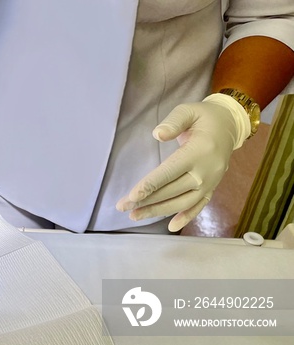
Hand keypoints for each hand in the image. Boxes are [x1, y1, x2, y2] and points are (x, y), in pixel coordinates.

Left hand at [116, 94, 249, 231]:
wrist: (229, 126)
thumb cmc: (203, 117)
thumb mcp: (188, 110)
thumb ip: (173, 122)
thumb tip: (157, 134)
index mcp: (198, 152)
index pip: (169, 172)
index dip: (150, 185)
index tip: (132, 196)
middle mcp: (205, 171)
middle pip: (172, 190)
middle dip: (146, 200)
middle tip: (122, 206)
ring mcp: (210, 182)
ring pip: (182, 202)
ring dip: (158, 211)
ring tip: (135, 215)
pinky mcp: (212, 188)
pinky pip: (199, 206)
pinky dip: (186, 217)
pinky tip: (171, 227)